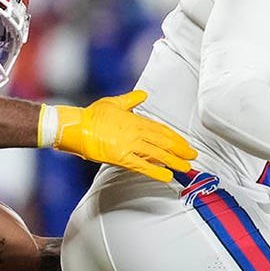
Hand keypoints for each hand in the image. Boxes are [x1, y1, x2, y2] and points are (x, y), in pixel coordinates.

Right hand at [42, 90, 196, 181]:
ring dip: (174, 161)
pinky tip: (167, 176)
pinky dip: (156, 171)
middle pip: (164, 142)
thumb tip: (143, 95)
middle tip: (193, 156)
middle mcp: (135, 132)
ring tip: (186, 167)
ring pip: (158, 154)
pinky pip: (142, 165)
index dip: (175, 138)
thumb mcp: (114, 103)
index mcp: (135, 119)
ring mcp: (129, 145)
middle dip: (181, 150)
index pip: (161, 129)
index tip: (184, 144)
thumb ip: (130, 100)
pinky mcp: (121, 157)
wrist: (76, 127)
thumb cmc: (92, 115)